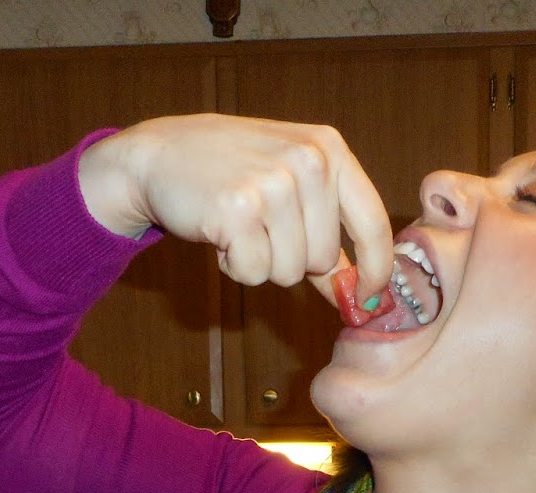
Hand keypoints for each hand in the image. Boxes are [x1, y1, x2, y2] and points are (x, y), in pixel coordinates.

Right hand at [78, 113, 393, 305]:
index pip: (372, 223)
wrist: (159, 154)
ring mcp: (273, 182)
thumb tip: (358, 294)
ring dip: (260, 263)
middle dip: (291, 260)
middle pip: (323, 258)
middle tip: (259, 229)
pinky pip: (254, 272)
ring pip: (290, 271)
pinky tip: (219, 232)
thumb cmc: (230, 173)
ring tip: (238, 226)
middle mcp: (308, 160)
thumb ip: (326, 234)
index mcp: (329, 149)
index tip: (371, 300)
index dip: (377, 270)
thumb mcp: (289, 187)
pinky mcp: (238, 208)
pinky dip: (234, 266)